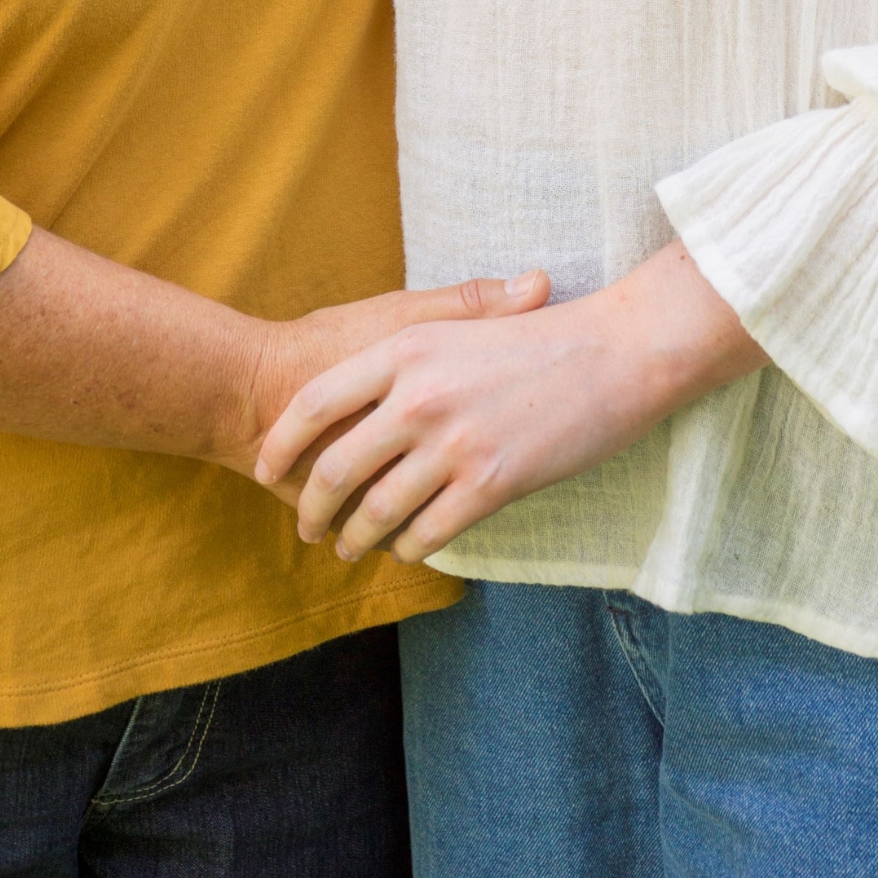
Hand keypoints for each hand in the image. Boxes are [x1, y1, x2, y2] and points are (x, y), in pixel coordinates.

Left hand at [253, 240, 766, 561]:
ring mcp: (453, 442)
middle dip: (313, 508)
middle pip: (335, 468)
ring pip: (378, 510)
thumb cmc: (535, 336)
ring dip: (356, 539)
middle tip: (309, 529)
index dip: (281, 441)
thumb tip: (357, 384)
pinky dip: (408, 549)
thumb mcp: (458, 326)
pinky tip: (407, 551)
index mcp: (404, 349)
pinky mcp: (490, 483)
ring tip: (350, 549)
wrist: (612, 351)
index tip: (266, 468)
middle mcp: (418, 397)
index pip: (315, 402)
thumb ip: (405, 352)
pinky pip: (429, 532)